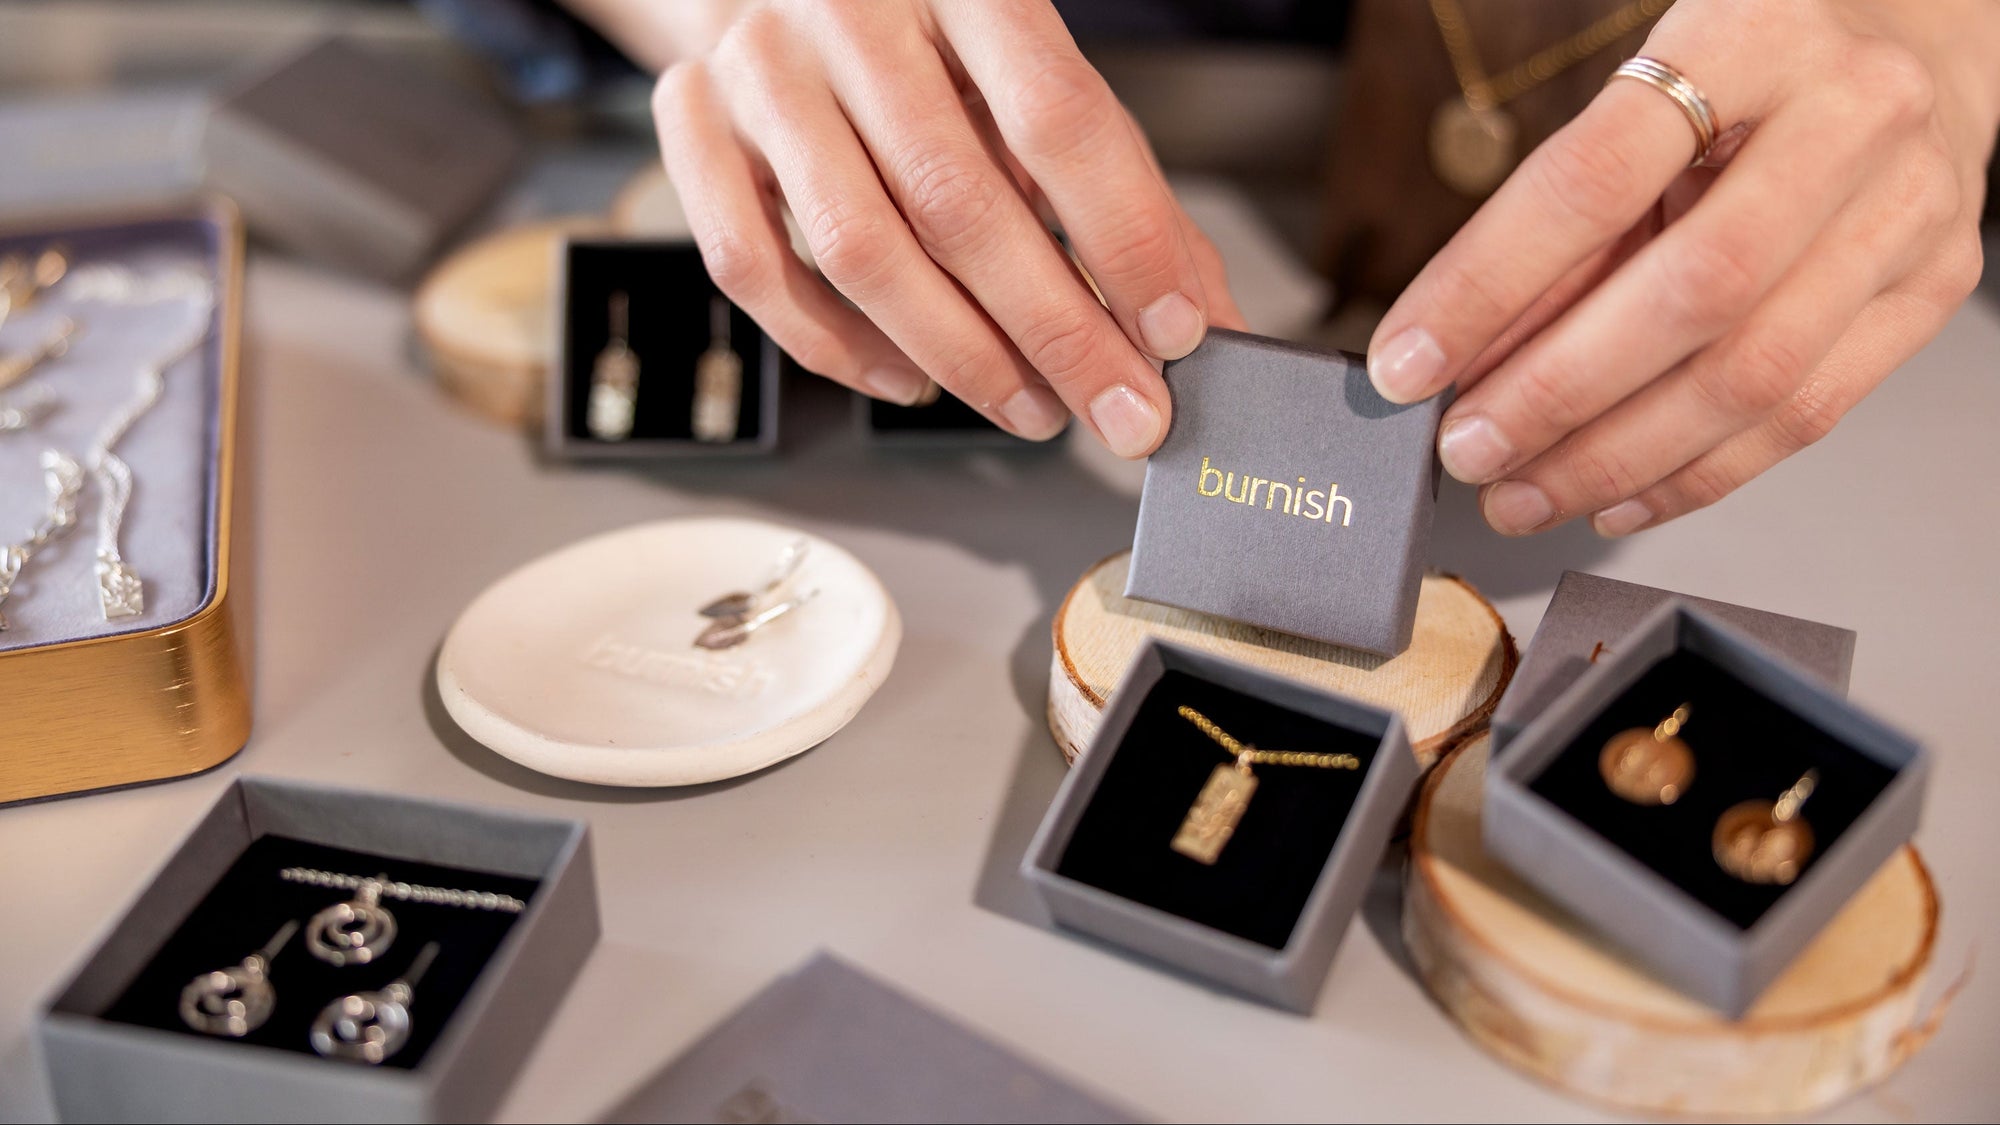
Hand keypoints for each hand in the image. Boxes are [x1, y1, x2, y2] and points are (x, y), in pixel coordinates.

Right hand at [651, 0, 1244, 454]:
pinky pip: (756, 272)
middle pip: (958, 201)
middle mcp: (850, 10)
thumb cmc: (933, 46)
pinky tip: (915, 381)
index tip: (1174, 330)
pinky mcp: (695, 129)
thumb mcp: (1037, 85)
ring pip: (859, 250)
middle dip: (1056, 331)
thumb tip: (1207, 321)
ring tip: (1032, 405)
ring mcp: (760, 70)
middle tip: (1119, 407)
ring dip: (960, 355)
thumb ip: (1122, 191)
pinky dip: (843, 350)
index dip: (1124, 235)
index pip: (1058, 115)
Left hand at [1368, 0, 1999, 536]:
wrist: (1916, 41)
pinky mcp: (1929, 290)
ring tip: (1524, 491)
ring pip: (1751, 375)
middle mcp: (1850, 118)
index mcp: (1753, 37)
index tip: (1408, 363)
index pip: (1592, 180)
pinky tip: (1616, 496)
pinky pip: (1804, 415)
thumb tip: (1451, 356)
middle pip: (1689, 294)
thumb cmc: (1758, 70)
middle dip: (1555, 395)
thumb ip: (1553, 229)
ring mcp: (1905, 208)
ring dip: (1615, 458)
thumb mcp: (1640, 110)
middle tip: (1469, 448)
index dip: (1486, 285)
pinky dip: (1694, 475)